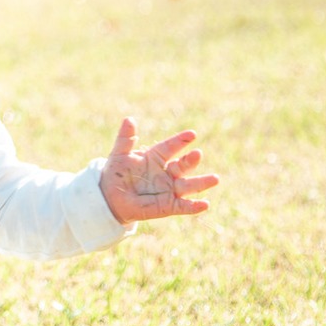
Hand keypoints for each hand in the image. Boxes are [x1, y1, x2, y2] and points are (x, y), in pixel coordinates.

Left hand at [99, 117, 218, 224]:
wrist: (110, 196)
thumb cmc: (117, 172)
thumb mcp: (119, 154)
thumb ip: (126, 138)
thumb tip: (129, 119)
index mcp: (156, 157)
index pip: (170, 147)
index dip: (180, 141)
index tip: (192, 134)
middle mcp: (167, 172)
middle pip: (183, 165)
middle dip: (191, 160)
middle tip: (198, 154)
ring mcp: (169, 189)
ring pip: (189, 186)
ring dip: (202, 182)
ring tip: (215, 178)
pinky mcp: (169, 206)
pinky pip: (183, 207)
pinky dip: (194, 206)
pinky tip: (204, 204)